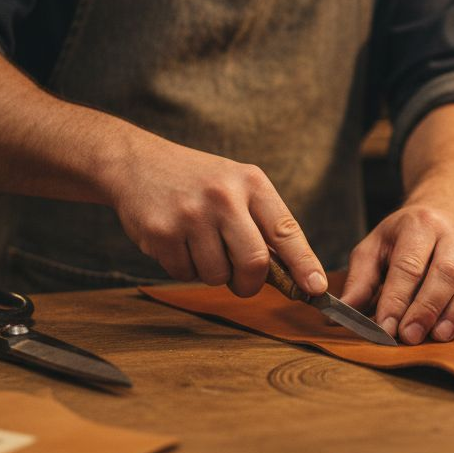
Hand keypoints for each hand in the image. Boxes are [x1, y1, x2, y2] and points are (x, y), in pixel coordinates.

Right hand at [106, 134, 327, 297]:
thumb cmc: (197, 181)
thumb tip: (293, 275)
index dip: (304, 264)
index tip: (316, 289)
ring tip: (199, 243)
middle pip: (253, 263)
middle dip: (249, 282)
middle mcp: (223, 196)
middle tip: (242, 281)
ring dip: (211, 272)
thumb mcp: (236, 185)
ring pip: (216, 275)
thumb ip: (262, 223)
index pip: (286, 230)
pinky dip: (184, 267)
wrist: (137, 163)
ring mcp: (191, 214)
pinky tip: (176, 241)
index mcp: (251, 182)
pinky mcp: (161, 232)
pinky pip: (184, 274)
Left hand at [337, 204, 453, 343]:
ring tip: (441, 336)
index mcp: (418, 225)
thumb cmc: (402, 238)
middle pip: (445, 272)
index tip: (385, 327)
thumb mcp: (373, 247)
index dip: (396, 298)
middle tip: (410, 337)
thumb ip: (360, 280)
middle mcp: (451, 235)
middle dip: (426, 307)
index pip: (408, 265)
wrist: (442, 211)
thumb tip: (341, 314)